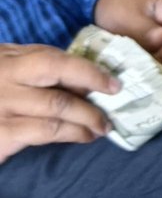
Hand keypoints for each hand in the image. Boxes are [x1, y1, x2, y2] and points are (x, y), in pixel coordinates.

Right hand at [0, 43, 119, 161]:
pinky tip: (82, 137)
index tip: (114, 84)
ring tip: (101, 128)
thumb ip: (35, 63)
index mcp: (6, 60)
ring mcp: (1, 109)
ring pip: (56, 114)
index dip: (88, 72)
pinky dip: (70, 135)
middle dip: (92, 102)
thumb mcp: (4, 64)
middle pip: (58, 89)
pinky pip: (43, 133)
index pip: (53, 60)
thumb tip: (81, 74)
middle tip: (111, 114)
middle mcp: (3, 82)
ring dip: (87, 122)